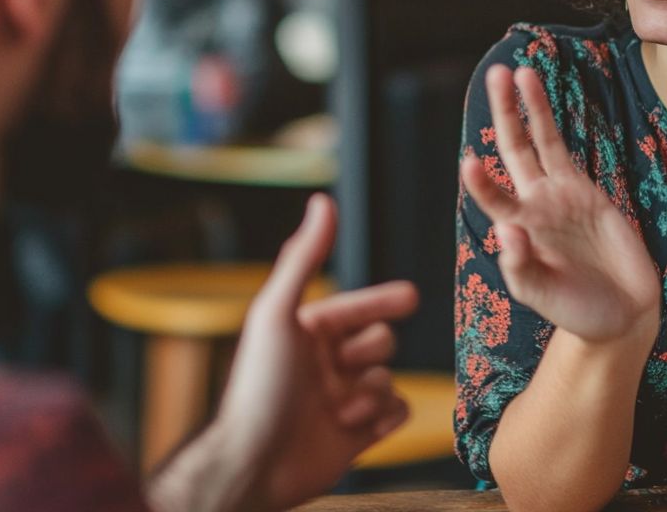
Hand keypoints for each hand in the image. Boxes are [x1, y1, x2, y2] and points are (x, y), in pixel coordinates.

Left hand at [209, 194, 418, 511]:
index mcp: (307, 333)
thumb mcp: (278, 312)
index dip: (383, 300)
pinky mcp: (357, 435)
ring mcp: (342, 399)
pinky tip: (360, 425)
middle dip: (369, 352)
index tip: (411, 297)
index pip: (357, 307)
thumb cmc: (260, 387)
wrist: (255, 465)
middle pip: (380, 341)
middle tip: (345, 367)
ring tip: (343, 410)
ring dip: (372, 391)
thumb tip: (324, 202)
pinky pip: (397, 412)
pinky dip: (385, 416)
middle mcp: (325, 364)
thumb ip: (305, 256)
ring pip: (389, 377)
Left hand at [461, 64, 660, 344]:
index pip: (494, 198)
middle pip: (513, 149)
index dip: (482, 182)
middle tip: (494, 75)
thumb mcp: (542, 296)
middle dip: (504, 113)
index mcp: (517, 231)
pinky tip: (540, 99)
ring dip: (529, 106)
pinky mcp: (587, 192)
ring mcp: (560, 194)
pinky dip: (552, 125)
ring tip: (519, 70)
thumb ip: (522, 267)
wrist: (620, 316)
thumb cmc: (576, 311)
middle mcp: (533, 205)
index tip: (469, 163)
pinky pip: (564, 151)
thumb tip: (507, 232)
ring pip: (540, 140)